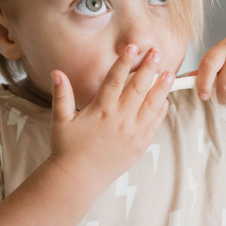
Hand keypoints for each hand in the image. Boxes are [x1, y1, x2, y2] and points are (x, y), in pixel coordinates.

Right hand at [49, 45, 172, 192]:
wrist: (79, 178)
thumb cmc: (67, 149)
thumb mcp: (61, 120)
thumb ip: (62, 95)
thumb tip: (56, 72)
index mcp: (101, 110)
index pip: (115, 80)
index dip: (125, 62)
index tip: (133, 47)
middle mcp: (119, 120)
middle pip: (138, 88)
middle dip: (149, 69)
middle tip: (157, 53)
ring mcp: (132, 133)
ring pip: (151, 105)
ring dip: (161, 88)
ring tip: (169, 73)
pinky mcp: (140, 145)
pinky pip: (154, 125)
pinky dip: (161, 111)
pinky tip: (165, 100)